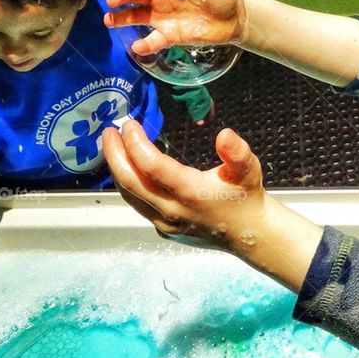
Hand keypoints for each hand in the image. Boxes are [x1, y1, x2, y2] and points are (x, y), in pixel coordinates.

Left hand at [102, 120, 266, 256]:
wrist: (248, 233)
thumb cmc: (246, 196)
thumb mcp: (249, 170)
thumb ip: (238, 153)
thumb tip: (224, 134)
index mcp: (192, 193)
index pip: (152, 167)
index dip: (136, 144)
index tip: (129, 124)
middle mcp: (173, 210)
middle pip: (132, 182)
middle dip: (115, 155)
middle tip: (108, 131)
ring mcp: (164, 223)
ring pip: (130, 195)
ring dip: (117, 169)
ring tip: (112, 145)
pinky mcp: (162, 229)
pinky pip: (138, 204)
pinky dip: (128, 182)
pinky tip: (129, 167)